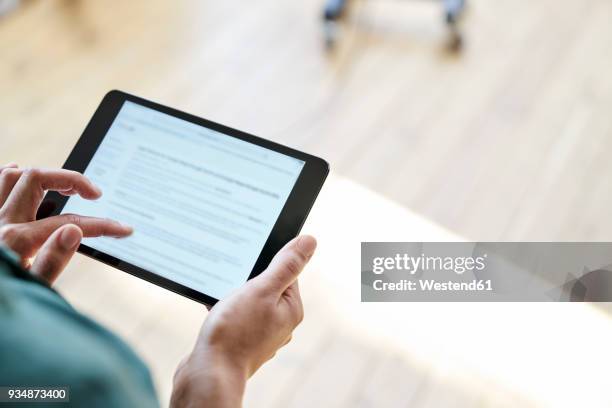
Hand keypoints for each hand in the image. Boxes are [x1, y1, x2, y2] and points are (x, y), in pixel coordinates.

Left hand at [0, 164, 132, 283]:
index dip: (102, 224)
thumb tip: (74, 231)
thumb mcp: (31, 289)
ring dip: (40, 175)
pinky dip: (7, 175)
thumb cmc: (2, 302)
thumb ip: (52, 260)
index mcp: (16, 241)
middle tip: (93, 193)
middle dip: (71, 179)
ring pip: (11, 176)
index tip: (122, 229)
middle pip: (37, 178)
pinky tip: (21, 176)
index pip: (69, 222)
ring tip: (64, 186)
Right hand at [171, 235, 316, 407]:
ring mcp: (259, 334)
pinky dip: (223, 308)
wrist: (208, 375)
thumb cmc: (235, 333)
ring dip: (233, 293)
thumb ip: (285, 265)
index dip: (266, 262)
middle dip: (247, 278)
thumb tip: (310, 241)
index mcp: (291, 309)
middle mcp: (279, 323)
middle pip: (266, 285)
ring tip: (220, 297)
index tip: (248, 260)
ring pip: (247, 300)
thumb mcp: (262, 290)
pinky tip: (213, 309)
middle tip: (231, 278)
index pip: (286, 272)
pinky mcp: (240, 341)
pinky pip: (234, 316)